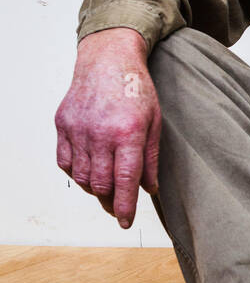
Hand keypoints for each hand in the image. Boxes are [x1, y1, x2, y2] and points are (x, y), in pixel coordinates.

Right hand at [55, 28, 160, 229]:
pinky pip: (65, 162)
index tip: (126, 222)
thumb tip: (150, 189)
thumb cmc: (135, 89)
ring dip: (94, 189)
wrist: (107, 59)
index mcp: (127, 133)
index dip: (125, 207)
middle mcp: (100, 134)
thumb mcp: (154, 123)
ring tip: (105, 189)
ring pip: (82, 177)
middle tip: (118, 208)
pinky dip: (77, 173)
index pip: (125, 182)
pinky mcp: (63, 125)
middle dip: (110, 203)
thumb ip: (151, 159)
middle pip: (101, 184)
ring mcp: (77, 129)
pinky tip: (88, 172)